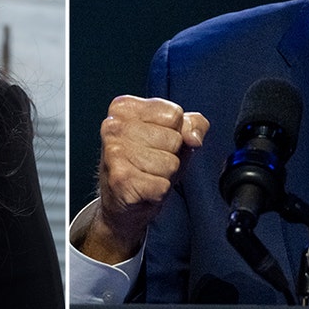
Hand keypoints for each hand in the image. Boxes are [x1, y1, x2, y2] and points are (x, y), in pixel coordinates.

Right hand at [79, 95, 208, 263]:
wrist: (121, 201)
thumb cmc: (147, 164)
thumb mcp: (173, 136)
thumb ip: (193, 125)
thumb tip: (194, 138)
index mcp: (124, 107)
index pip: (174, 114)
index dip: (175, 132)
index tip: (155, 141)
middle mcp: (114, 126)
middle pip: (174, 139)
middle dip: (170, 155)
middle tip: (150, 163)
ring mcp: (114, 153)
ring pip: (170, 164)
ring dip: (164, 176)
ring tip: (146, 176)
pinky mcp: (120, 180)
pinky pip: (162, 185)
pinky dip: (158, 192)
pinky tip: (142, 189)